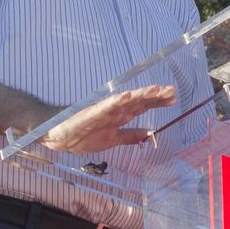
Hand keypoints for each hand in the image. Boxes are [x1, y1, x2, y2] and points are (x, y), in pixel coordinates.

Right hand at [41, 85, 176, 153]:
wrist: (55, 135)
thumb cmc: (81, 135)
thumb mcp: (111, 139)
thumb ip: (130, 136)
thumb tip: (150, 135)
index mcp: (119, 117)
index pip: (142, 106)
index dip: (157, 102)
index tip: (173, 98)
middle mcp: (113, 111)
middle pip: (137, 101)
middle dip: (155, 96)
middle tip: (172, 90)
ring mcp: (102, 112)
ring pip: (125, 102)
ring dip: (140, 95)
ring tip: (155, 88)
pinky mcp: (89, 115)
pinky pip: (105, 108)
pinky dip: (116, 101)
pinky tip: (127, 95)